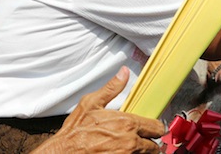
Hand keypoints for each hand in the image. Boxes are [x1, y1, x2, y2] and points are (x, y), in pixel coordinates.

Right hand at [35, 67, 164, 152]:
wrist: (65, 152)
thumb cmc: (76, 131)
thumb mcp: (91, 102)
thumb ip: (112, 88)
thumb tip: (123, 73)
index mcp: (127, 123)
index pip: (156, 128)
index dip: (155, 128)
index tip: (152, 128)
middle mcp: (130, 141)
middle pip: (154, 146)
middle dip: (149, 142)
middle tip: (143, 139)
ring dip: (141, 151)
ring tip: (131, 146)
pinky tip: (123, 152)